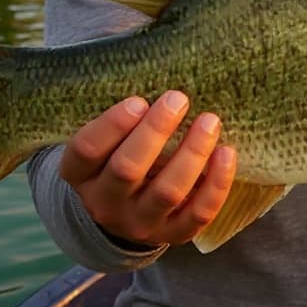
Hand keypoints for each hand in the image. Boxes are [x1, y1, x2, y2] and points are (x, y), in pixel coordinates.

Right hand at [59, 90, 235, 247]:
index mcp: (79, 174)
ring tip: (210, 121)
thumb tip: (160, 71)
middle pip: (127, 169)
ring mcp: (139, 223)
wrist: (123, 210)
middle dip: (155, 132)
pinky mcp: (172, 234)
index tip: (138, 100)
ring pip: (167, 192)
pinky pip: (198, 214)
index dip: (112, 125)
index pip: (86, 151)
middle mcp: (104, 203)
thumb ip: (121, 114)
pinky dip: (216, 184)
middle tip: (178, 99)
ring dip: (192, 154)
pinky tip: (226, 153)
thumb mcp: (104, 137)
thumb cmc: (117, 153)